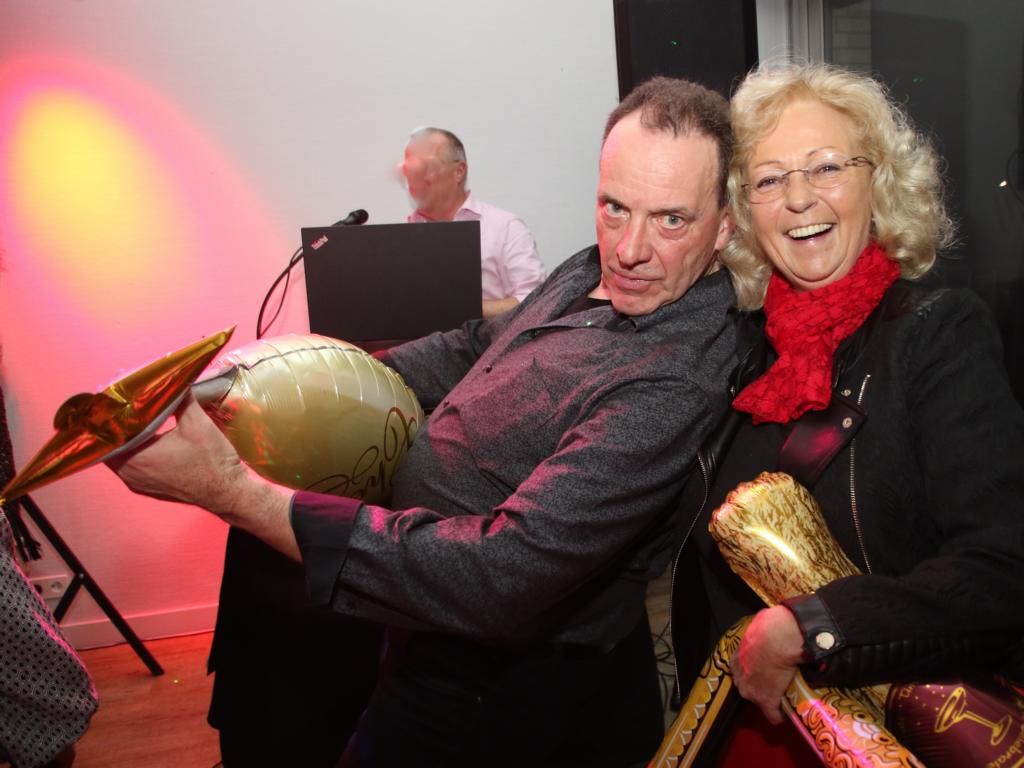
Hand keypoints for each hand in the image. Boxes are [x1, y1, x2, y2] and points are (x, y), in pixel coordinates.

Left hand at [106, 392, 245, 515]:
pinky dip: (133, 453)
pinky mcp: (147, 488)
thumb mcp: (198, 423)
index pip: (107, 434)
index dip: (108, 415)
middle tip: (124, 407)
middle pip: (109, 445)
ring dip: (125, 440)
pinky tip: (146, 441)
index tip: (114, 401)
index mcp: (137, 457)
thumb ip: (181, 399)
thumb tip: (174, 380)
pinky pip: (130, 466)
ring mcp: (137, 483)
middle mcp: (130, 473)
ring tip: (133, 421)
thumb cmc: (212, 461)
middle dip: (116, 426)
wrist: (227, 492)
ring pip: (118, 456)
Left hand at [730, 605, 805, 724]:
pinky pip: (773, 715)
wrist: (777, 640)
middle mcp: (739, 678)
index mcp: (736, 661)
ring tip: (784, 696)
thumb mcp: (758, 631)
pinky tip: (787, 715)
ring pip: (761, 701)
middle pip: (749, 689)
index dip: (755, 674)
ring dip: (772, 699)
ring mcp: (751, 691)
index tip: (765, 673)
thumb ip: (758, 636)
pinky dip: (780, 716)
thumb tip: (767, 624)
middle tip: (776, 684)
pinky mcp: (767, 701)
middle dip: (761, 688)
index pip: (742, 673)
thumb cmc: (769, 629)